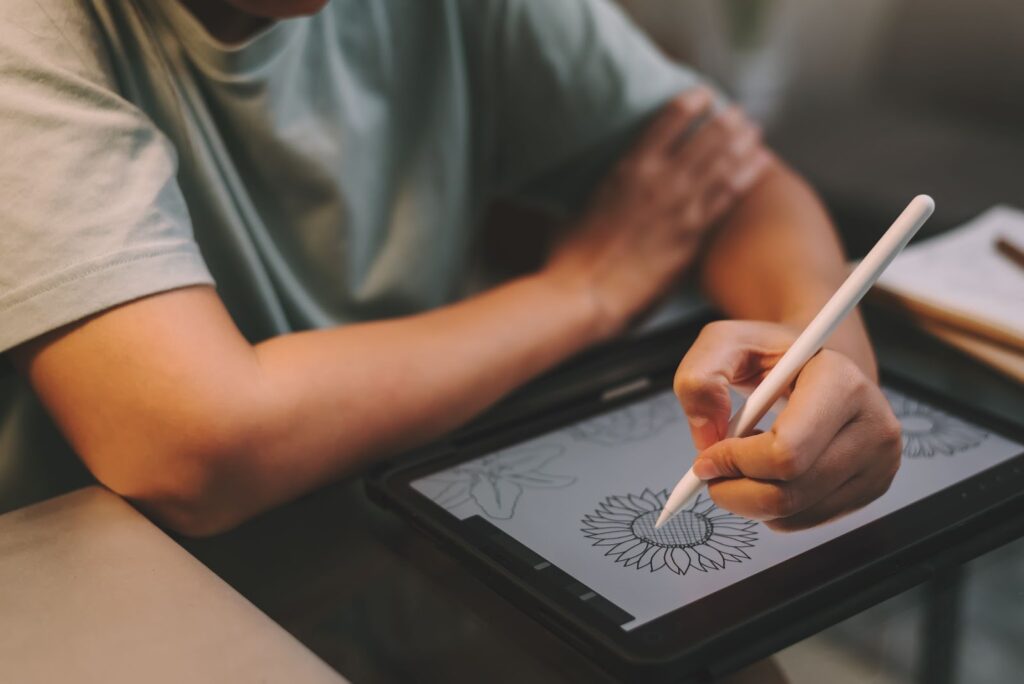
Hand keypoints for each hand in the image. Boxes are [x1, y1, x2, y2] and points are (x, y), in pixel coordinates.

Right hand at [544, 87, 769, 339]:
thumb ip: (599, 189)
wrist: (586, 293)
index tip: (705, 94)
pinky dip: (747, 175)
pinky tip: (760, 164)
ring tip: (754, 130)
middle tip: (738, 112)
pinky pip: (729, 196)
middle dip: (726, 120)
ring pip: (723, 162)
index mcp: (629, 167)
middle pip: (705, 137)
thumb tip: (593, 184)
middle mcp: (660, 179)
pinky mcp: (693, 234)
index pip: (669, 120)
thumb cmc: (572, 256)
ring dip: (743, 141)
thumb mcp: (579, 206)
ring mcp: (681, 206)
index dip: (691, 102)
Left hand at [673, 320, 902, 530]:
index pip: (786, 452)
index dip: (735, 463)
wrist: (814, 367)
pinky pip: (804, 521)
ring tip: (744, 462)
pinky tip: (769, 473)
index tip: (707, 457)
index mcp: (841, 382)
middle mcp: (873, 424)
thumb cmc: (770, 357)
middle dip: (733, 490)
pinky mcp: (873, 488)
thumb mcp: (725, 344)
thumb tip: (707, 437)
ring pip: (794, 514)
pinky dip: (770, 509)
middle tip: (712, 471)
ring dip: (748, 500)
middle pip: (788, 493)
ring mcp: (879, 462)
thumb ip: (699, 377)